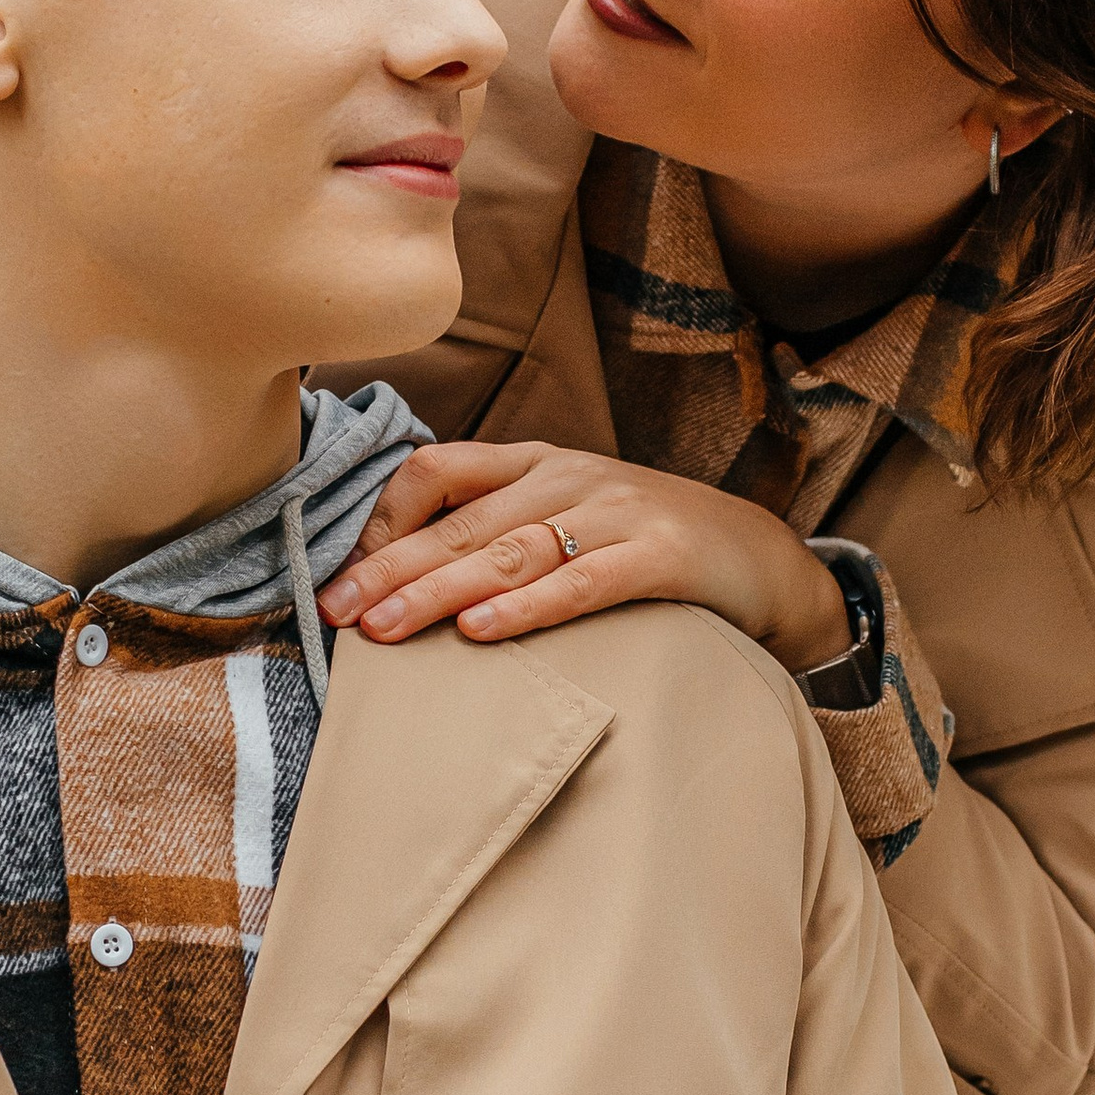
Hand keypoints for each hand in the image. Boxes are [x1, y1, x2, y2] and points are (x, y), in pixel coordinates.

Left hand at [318, 442, 849, 670]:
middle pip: (460, 522)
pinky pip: (581, 582)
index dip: (382, 520)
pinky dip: (526, 607)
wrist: (758, 556)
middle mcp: (568, 477)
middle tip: (336, 612)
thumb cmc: (642, 546)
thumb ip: (497, 534)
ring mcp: (616, 512)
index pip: (437, 471)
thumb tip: (398, 583)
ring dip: (439, 592)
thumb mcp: (565, 520)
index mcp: (535, 463)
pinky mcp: (659, 556)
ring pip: (510, 552)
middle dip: (390, 568)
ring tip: (386, 629)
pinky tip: (480, 631)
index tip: (342, 575)